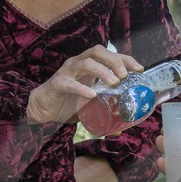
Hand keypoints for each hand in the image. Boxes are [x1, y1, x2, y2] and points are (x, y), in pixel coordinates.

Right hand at [27, 47, 142, 125]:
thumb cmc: (66, 105)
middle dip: (114, 61)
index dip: (124, 58)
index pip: (108, 55)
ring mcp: (66, 72)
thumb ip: (103, 114)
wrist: (41, 110)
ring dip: (102, 71)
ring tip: (114, 83)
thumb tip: (120, 129)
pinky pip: (70, 83)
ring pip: (85, 63)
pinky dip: (82, 88)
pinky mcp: (57, 84)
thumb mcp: (89, 108)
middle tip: (125, 75)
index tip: (139, 69)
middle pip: (97, 52)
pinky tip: (92, 95)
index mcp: (87, 66)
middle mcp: (77, 64)